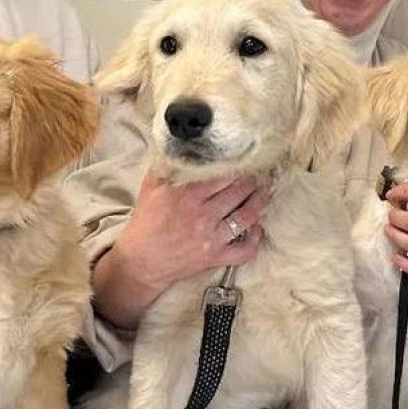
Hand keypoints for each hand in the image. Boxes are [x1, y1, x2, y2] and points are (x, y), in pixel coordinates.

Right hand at [92, 173, 270, 328]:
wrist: (141, 260)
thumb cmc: (146, 222)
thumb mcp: (151, 187)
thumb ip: (166, 166)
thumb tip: (179, 147)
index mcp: (188, 194)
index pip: (222, 174)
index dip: (238, 165)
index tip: (246, 158)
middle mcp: (203, 214)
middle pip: (239, 191)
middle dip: (253, 180)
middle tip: (261, 173)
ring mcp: (212, 237)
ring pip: (247, 217)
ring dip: (260, 202)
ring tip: (266, 192)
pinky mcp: (215, 256)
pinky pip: (244, 250)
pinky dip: (255, 239)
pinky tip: (257, 228)